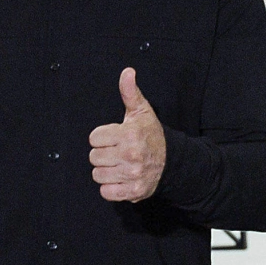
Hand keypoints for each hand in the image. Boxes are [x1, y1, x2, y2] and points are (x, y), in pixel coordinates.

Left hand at [90, 68, 166, 202]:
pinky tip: (120, 179)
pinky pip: (106, 192)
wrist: (172, 162)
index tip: (114, 138)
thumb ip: (130, 92)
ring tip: (119, 165)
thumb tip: (127, 72)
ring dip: (106, 172)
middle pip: (94, 157)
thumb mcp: (142, 111)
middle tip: (117, 152)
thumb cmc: (151, 135)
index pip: (93, 138)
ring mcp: (132, 175)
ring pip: (97, 175)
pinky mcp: (133, 191)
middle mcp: (131, 155)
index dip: (102, 138)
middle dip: (103, 155)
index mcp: (129, 134)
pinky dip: (110, 188)